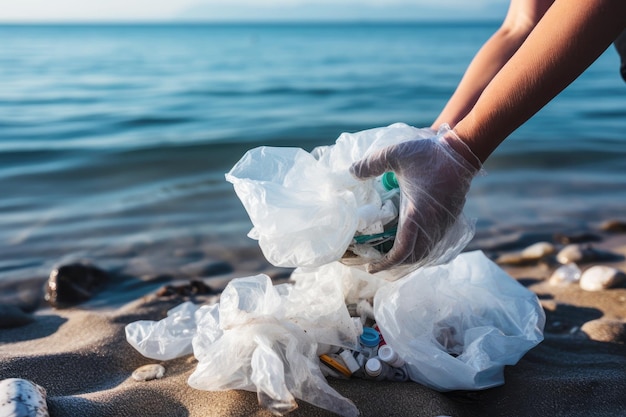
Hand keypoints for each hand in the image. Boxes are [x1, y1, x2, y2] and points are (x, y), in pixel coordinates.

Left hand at [350, 125, 480, 272]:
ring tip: (388, 255)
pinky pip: (432, 244)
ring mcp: (443, 225)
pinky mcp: (449, 222)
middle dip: (393, 265)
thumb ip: (372, 164)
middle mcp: (432, 225)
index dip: (386, 263)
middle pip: (413, 258)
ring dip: (407, 258)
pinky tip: (407, 243)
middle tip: (375, 262)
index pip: (402, 251)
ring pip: (424, 253)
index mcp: (417, 214)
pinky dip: (418, 250)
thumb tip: (351, 172)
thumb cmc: (429, 155)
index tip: (371, 267)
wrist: (462, 153)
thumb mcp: (396, 154)